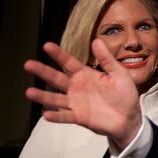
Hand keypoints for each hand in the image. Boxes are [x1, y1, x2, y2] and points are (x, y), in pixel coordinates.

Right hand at [24, 40, 142, 148]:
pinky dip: (57, 116)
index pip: (69, 62)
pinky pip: (66, 116)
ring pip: (56, 98)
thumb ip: (107, 59)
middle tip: (28, 64)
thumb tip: (96, 41)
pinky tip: (46, 114)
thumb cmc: (124, 94)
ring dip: (43, 96)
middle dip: (43, 71)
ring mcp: (76, 103)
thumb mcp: (119, 74)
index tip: (47, 45)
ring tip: (29, 92)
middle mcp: (77, 87)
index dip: (58, 54)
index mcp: (85, 75)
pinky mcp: (79, 117)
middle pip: (57, 78)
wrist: (130, 117)